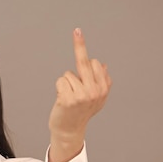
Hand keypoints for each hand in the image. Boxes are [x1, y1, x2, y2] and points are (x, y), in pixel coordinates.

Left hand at [48, 28, 111, 161]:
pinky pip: (61, 81)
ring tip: (68, 98)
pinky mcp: (69, 99)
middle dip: (80, 43)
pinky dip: (59, 88)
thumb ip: (100, 81)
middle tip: (77, 30)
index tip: (79, 34)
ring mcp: (83, 96)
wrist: (70, 131)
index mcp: (104, 88)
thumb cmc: (80, 112)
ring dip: (65, 84)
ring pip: (68, 74)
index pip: (95, 63)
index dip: (84, 53)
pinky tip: (62, 100)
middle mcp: (96, 91)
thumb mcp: (95, 97)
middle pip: (85, 63)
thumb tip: (104, 65)